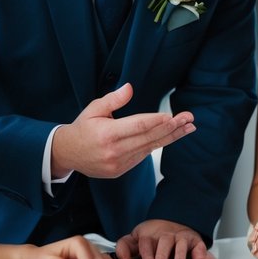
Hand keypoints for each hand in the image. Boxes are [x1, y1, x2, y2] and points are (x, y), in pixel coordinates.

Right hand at [51, 83, 194, 178]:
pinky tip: (169, 136)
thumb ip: (113, 99)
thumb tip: (130, 88)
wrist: (68, 153)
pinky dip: (156, 145)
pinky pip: (142, 156)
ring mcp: (118, 164)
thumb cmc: (82, 128)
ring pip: (149, 148)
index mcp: (107, 134)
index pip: (137, 126)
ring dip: (170, 137)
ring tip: (187, 128)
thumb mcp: (94, 108)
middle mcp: (114, 151)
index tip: (173, 116)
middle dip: (172, 128)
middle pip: (148, 138)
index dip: (157, 121)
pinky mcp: (120, 170)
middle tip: (189, 119)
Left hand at [115, 219, 215, 258]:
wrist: (172, 219)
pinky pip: (199, 247)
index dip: (144, 254)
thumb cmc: (152, 236)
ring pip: (180, 244)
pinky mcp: (194, 240)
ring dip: (179, 256)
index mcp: (148, 234)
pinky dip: (200, 255)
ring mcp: (179, 236)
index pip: (145, 242)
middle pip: (163, 242)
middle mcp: (164, 234)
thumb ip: (125, 250)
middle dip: (161, 255)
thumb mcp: (135, 240)